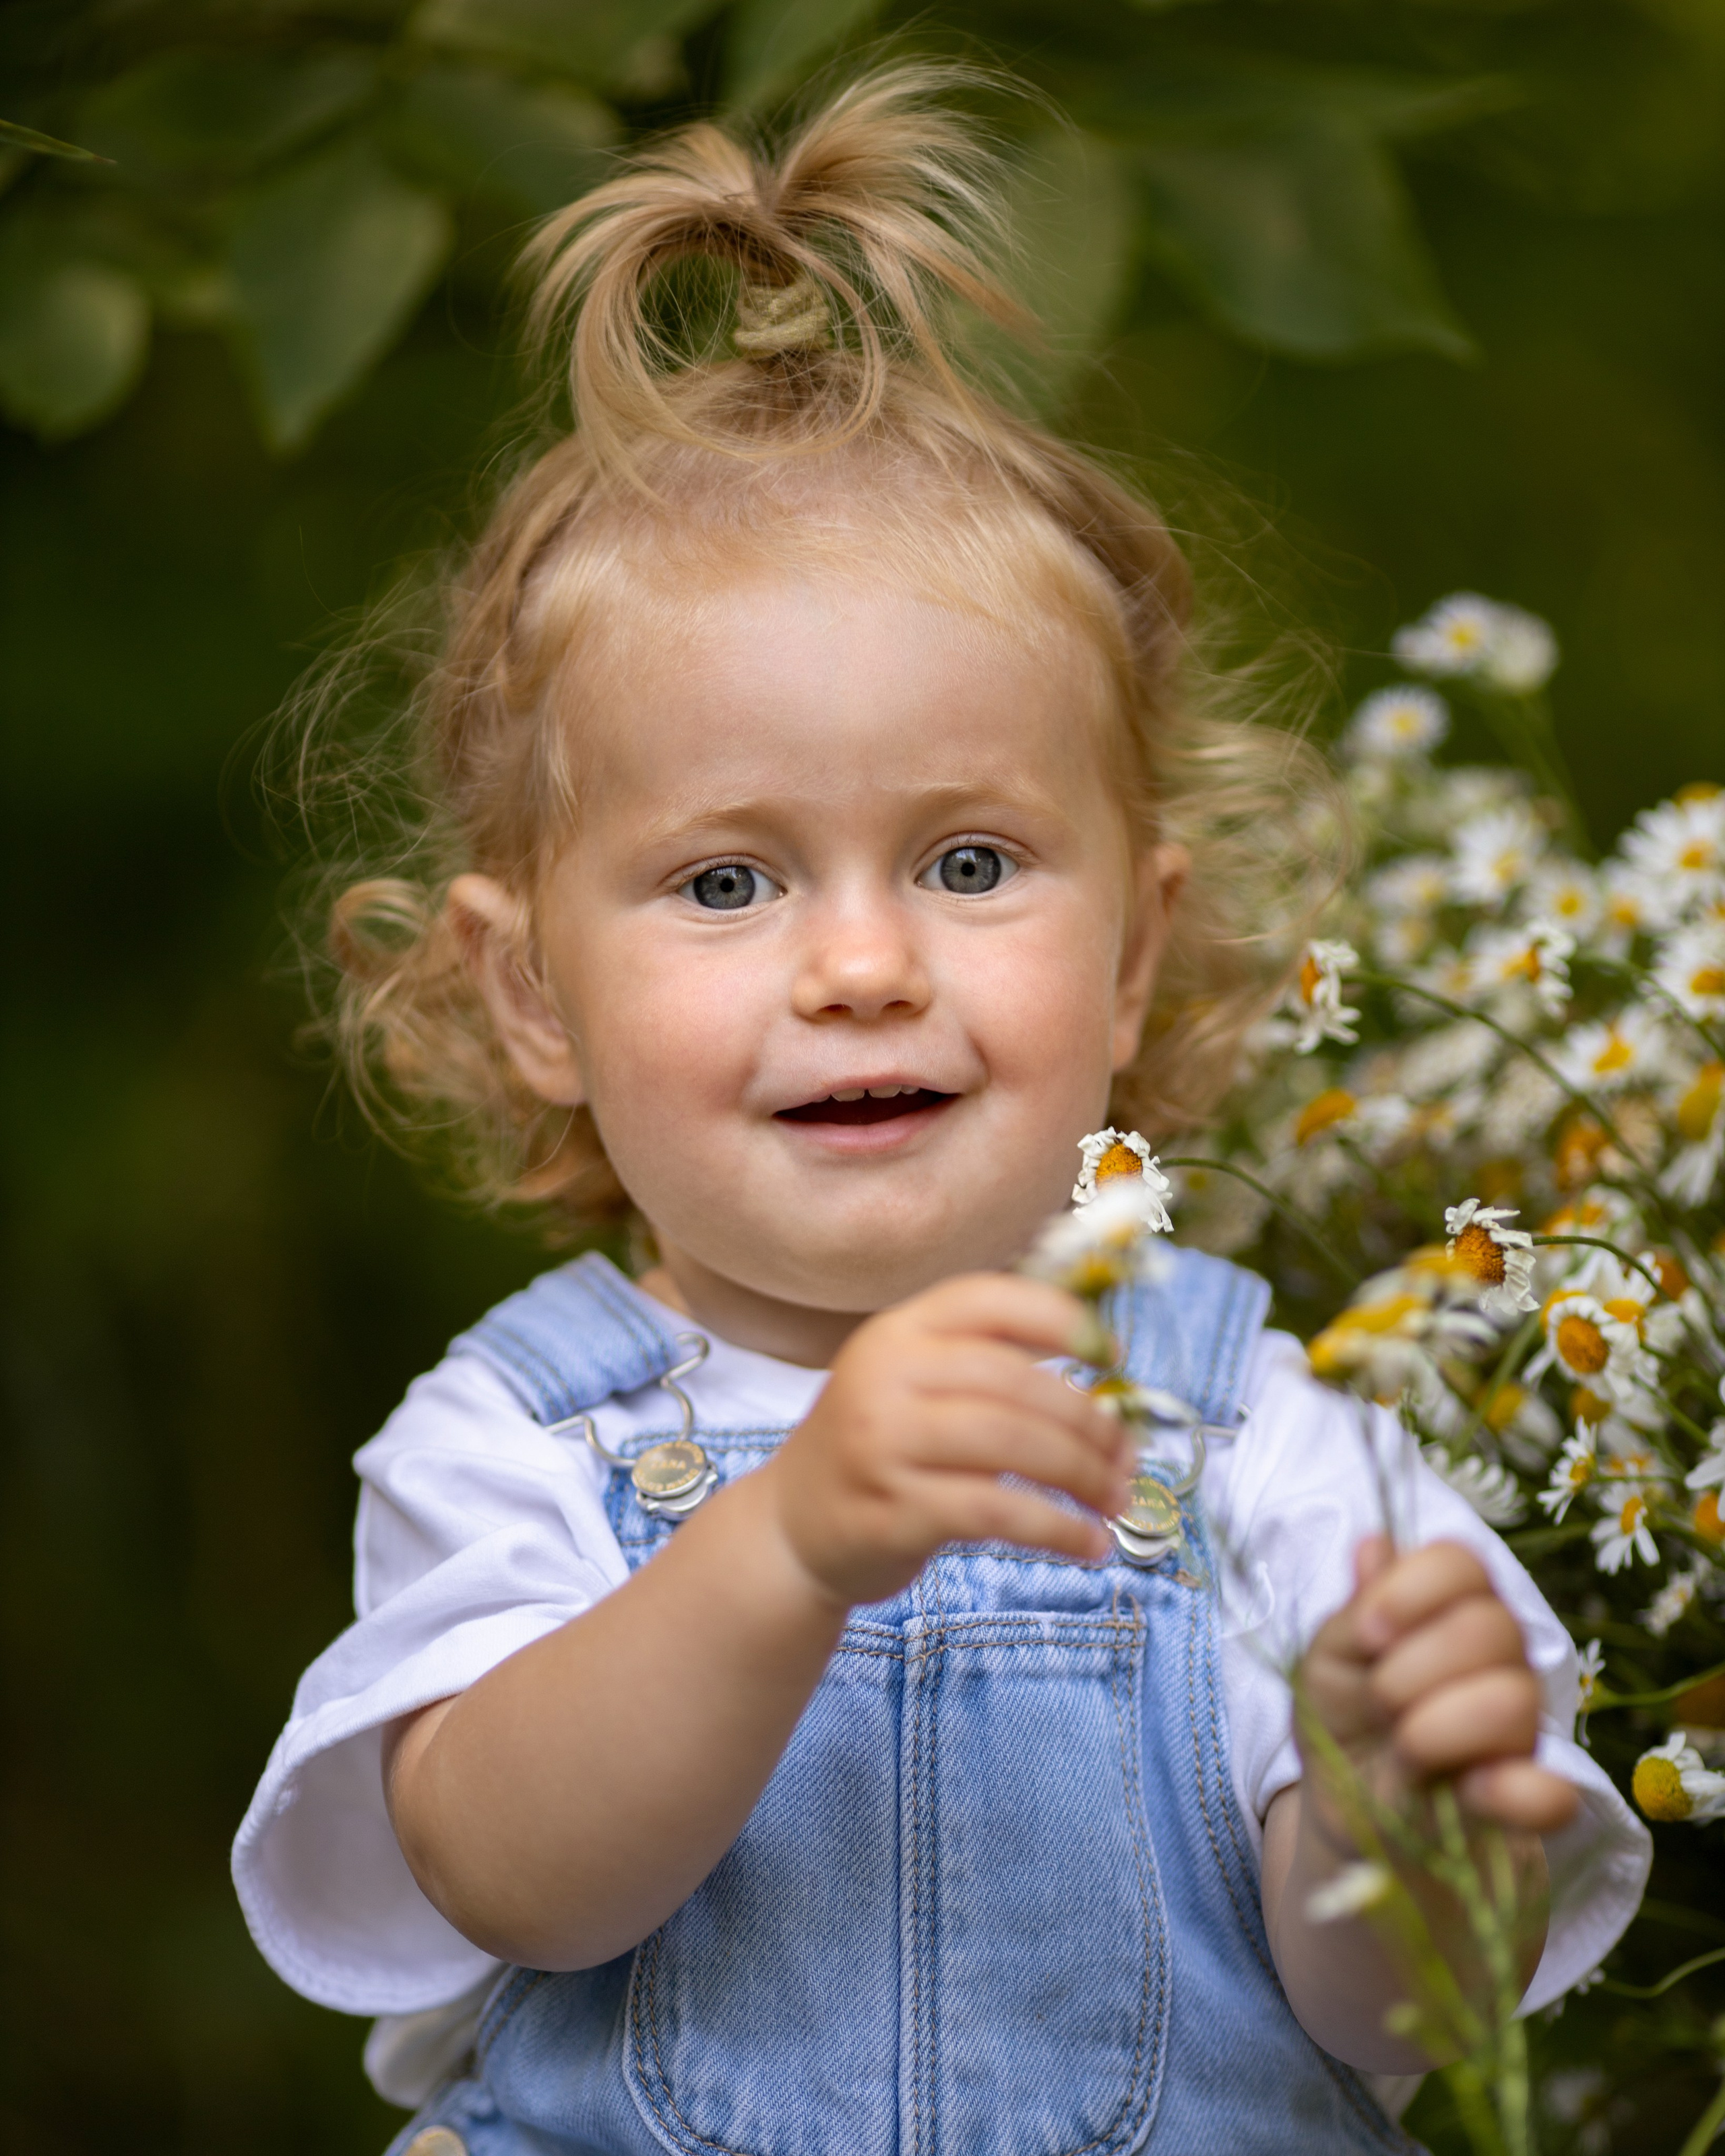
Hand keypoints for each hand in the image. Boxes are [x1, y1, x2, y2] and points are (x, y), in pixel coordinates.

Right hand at [762, 1273, 1135, 1608]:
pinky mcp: (892, 1511)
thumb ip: (984, 1361)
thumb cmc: (879, 1450)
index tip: (1113, 1355)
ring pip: (1012, 1443)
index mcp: (897, 1332)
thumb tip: (1100, 1357)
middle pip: (1014, 1382)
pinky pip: (996, 1511)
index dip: (1062, 1319)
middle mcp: (885, 1376)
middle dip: (1089, 1422)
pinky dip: (1057, 1527)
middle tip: (1128, 1457)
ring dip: (1083, 1474)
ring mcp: (883, 1443)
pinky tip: (1090, 1542)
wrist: (792, 1528)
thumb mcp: (913, 1383)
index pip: (989, 1300)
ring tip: (1116, 1498)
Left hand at [1298, 1535, 1578, 1837]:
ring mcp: (1520, 1729)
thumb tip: (1373, 1544)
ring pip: (1516, 1700)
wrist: (1349, 1808)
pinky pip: (1552, 1794)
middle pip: (1492, 1626)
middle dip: (1412, 1669)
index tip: (1368, 1634)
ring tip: (1405, 1746)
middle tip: (1378, 1701)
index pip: (1462, 1563)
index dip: (1412, 1589)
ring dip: (1437, 1727)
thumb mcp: (1328, 1661)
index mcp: (1449, 1610)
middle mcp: (1498, 1658)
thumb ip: (1356, 1611)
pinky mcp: (1527, 1800)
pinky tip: (1465, 1791)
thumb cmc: (1343, 1717)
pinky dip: (1509, 1793)